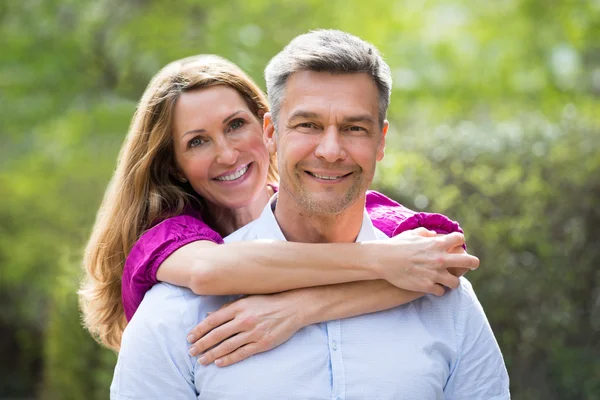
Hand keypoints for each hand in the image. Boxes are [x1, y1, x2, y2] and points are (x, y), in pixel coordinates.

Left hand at [187, 292, 301, 366]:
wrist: (293, 308)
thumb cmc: (268, 302)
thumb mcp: (247, 299)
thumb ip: (228, 307)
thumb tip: (208, 315)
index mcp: (239, 307)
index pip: (213, 320)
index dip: (199, 330)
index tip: (190, 337)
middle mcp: (244, 320)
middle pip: (217, 334)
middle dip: (202, 344)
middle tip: (191, 351)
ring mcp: (253, 332)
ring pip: (227, 346)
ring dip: (212, 354)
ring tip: (201, 360)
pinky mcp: (262, 343)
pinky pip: (241, 353)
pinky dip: (228, 359)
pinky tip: (219, 362)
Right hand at [374, 228, 479, 295]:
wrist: (383, 260)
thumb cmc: (396, 245)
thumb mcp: (411, 234)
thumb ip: (426, 234)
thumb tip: (434, 235)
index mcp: (437, 244)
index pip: (459, 239)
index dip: (459, 240)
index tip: (457, 244)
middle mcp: (440, 259)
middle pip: (469, 261)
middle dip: (473, 263)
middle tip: (472, 264)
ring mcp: (435, 274)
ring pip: (456, 282)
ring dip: (452, 281)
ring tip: (447, 281)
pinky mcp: (427, 286)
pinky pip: (441, 292)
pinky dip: (438, 290)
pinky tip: (433, 287)